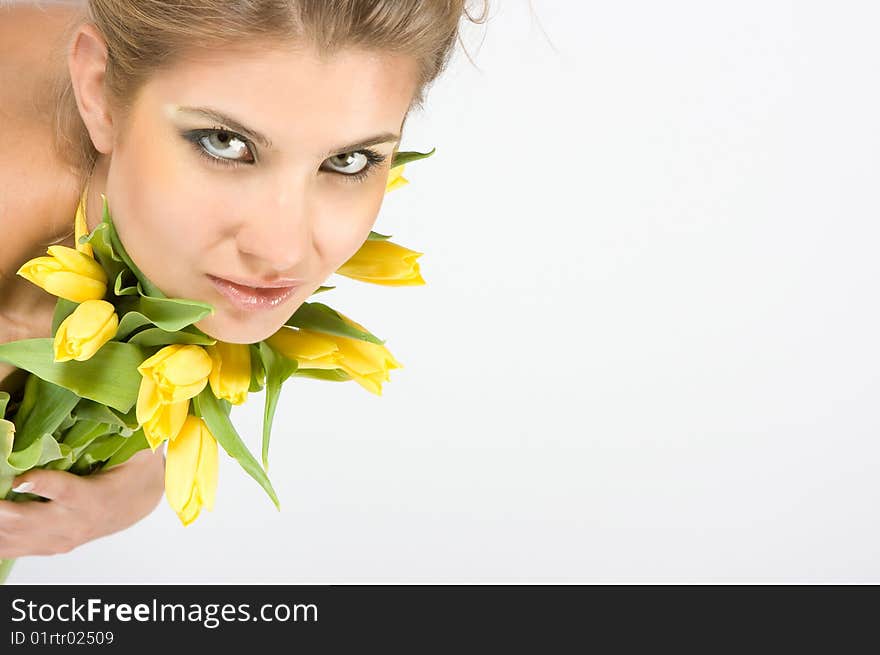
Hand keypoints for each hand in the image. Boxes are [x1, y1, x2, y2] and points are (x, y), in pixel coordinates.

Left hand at [0, 447, 165, 557]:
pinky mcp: (47, 546)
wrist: (133, 506)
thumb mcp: (132, 451)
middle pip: (28, 521)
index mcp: (96, 497)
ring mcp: (59, 539)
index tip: (20, 478)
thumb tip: (103, 406)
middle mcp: (75, 523)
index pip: (66, 491)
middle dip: (1, 510)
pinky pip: (12, 548)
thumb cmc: (129, 474)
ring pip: (14, 537)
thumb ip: (118, 434)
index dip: (42, 485)